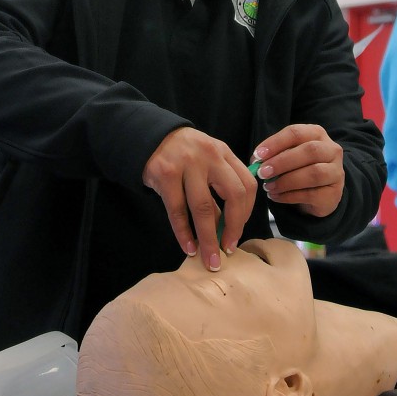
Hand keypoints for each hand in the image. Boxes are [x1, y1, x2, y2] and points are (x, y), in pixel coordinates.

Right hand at [142, 127, 256, 271]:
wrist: (149, 137)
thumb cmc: (183, 154)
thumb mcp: (206, 161)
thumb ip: (219, 186)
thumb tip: (227, 227)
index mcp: (223, 152)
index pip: (247, 184)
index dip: (247, 212)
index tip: (238, 231)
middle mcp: (209, 155)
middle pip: (233, 195)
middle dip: (234, 227)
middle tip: (228, 249)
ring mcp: (187, 164)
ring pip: (204, 207)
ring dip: (208, 238)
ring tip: (209, 258)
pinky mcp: (165, 174)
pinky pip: (177, 210)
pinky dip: (184, 233)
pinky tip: (188, 247)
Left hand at [253, 124, 343, 217]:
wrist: (319, 193)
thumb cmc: (299, 168)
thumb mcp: (288, 155)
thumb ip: (274, 154)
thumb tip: (255, 160)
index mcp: (317, 134)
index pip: (296, 133)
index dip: (276, 143)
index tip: (258, 155)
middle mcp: (331, 150)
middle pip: (309, 151)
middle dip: (282, 162)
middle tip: (262, 172)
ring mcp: (336, 172)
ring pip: (314, 173)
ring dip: (286, 181)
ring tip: (268, 187)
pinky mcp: (334, 194)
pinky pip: (311, 194)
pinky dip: (289, 196)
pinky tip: (276, 196)